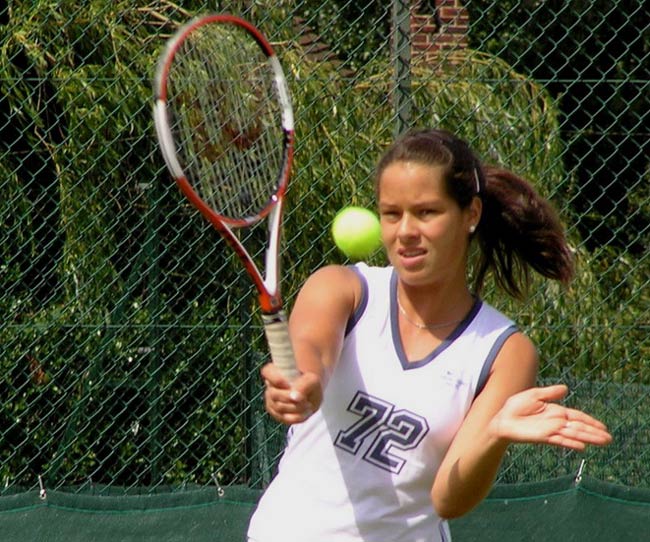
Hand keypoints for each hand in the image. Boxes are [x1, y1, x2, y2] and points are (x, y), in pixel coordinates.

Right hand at [261, 362, 322, 424]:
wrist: (312, 395)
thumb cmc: (310, 383)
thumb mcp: (313, 380)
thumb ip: (304, 385)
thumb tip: (294, 397)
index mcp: (275, 372)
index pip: (267, 372)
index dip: (275, 378)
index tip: (287, 384)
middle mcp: (270, 387)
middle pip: (273, 394)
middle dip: (290, 398)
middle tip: (304, 398)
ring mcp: (271, 402)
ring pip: (279, 407)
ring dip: (296, 407)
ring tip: (308, 404)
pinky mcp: (277, 415)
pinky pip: (284, 418)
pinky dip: (298, 416)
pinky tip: (306, 411)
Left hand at [490, 384, 612, 450]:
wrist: (502, 418)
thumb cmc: (515, 407)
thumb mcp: (533, 395)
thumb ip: (550, 393)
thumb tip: (566, 388)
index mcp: (555, 412)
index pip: (576, 416)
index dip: (590, 421)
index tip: (603, 427)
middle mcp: (556, 422)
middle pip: (578, 427)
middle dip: (593, 432)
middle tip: (609, 438)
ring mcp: (550, 430)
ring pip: (573, 434)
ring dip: (588, 438)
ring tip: (603, 442)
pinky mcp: (543, 437)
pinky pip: (560, 440)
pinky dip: (570, 443)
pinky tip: (582, 446)